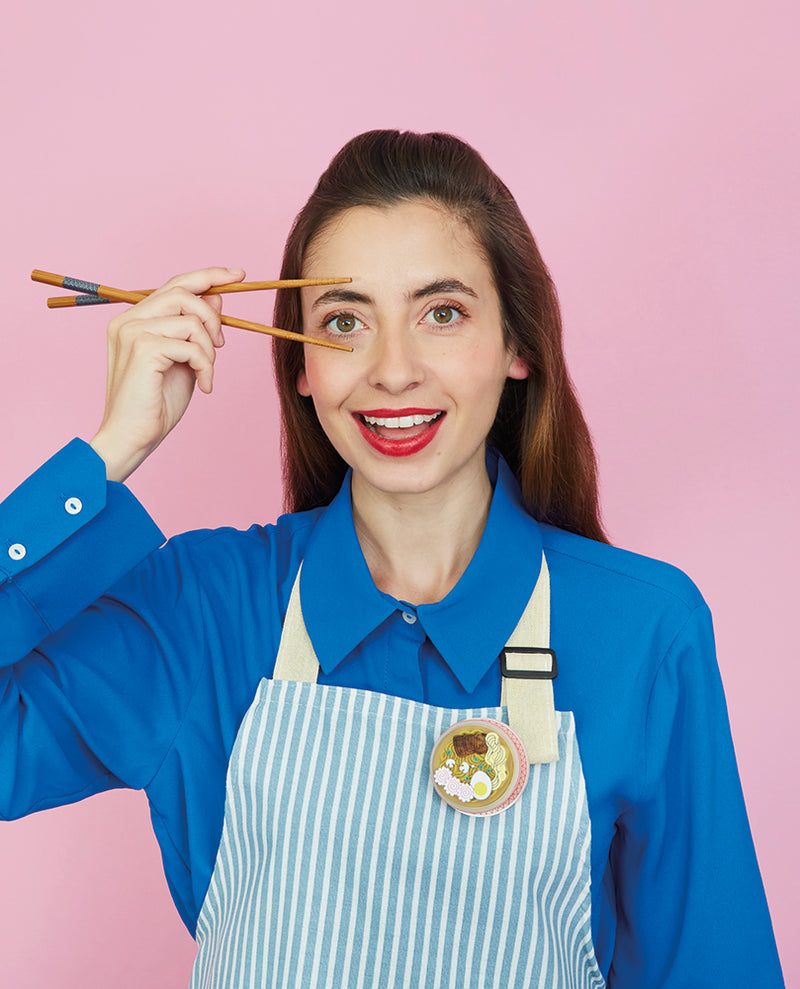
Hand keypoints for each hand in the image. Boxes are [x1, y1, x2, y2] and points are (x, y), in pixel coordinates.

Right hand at [89, 266, 244, 481]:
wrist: (132, 437)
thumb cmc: (156, 404)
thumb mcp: (184, 360)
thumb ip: (195, 329)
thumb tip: (218, 297)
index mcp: (134, 319)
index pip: (175, 284)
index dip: (209, 275)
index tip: (239, 274)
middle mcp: (128, 320)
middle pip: (183, 292)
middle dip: (213, 317)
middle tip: (220, 346)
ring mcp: (132, 332)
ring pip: (191, 320)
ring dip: (209, 350)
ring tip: (206, 373)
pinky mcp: (142, 349)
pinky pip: (191, 345)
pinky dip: (205, 366)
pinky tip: (204, 387)